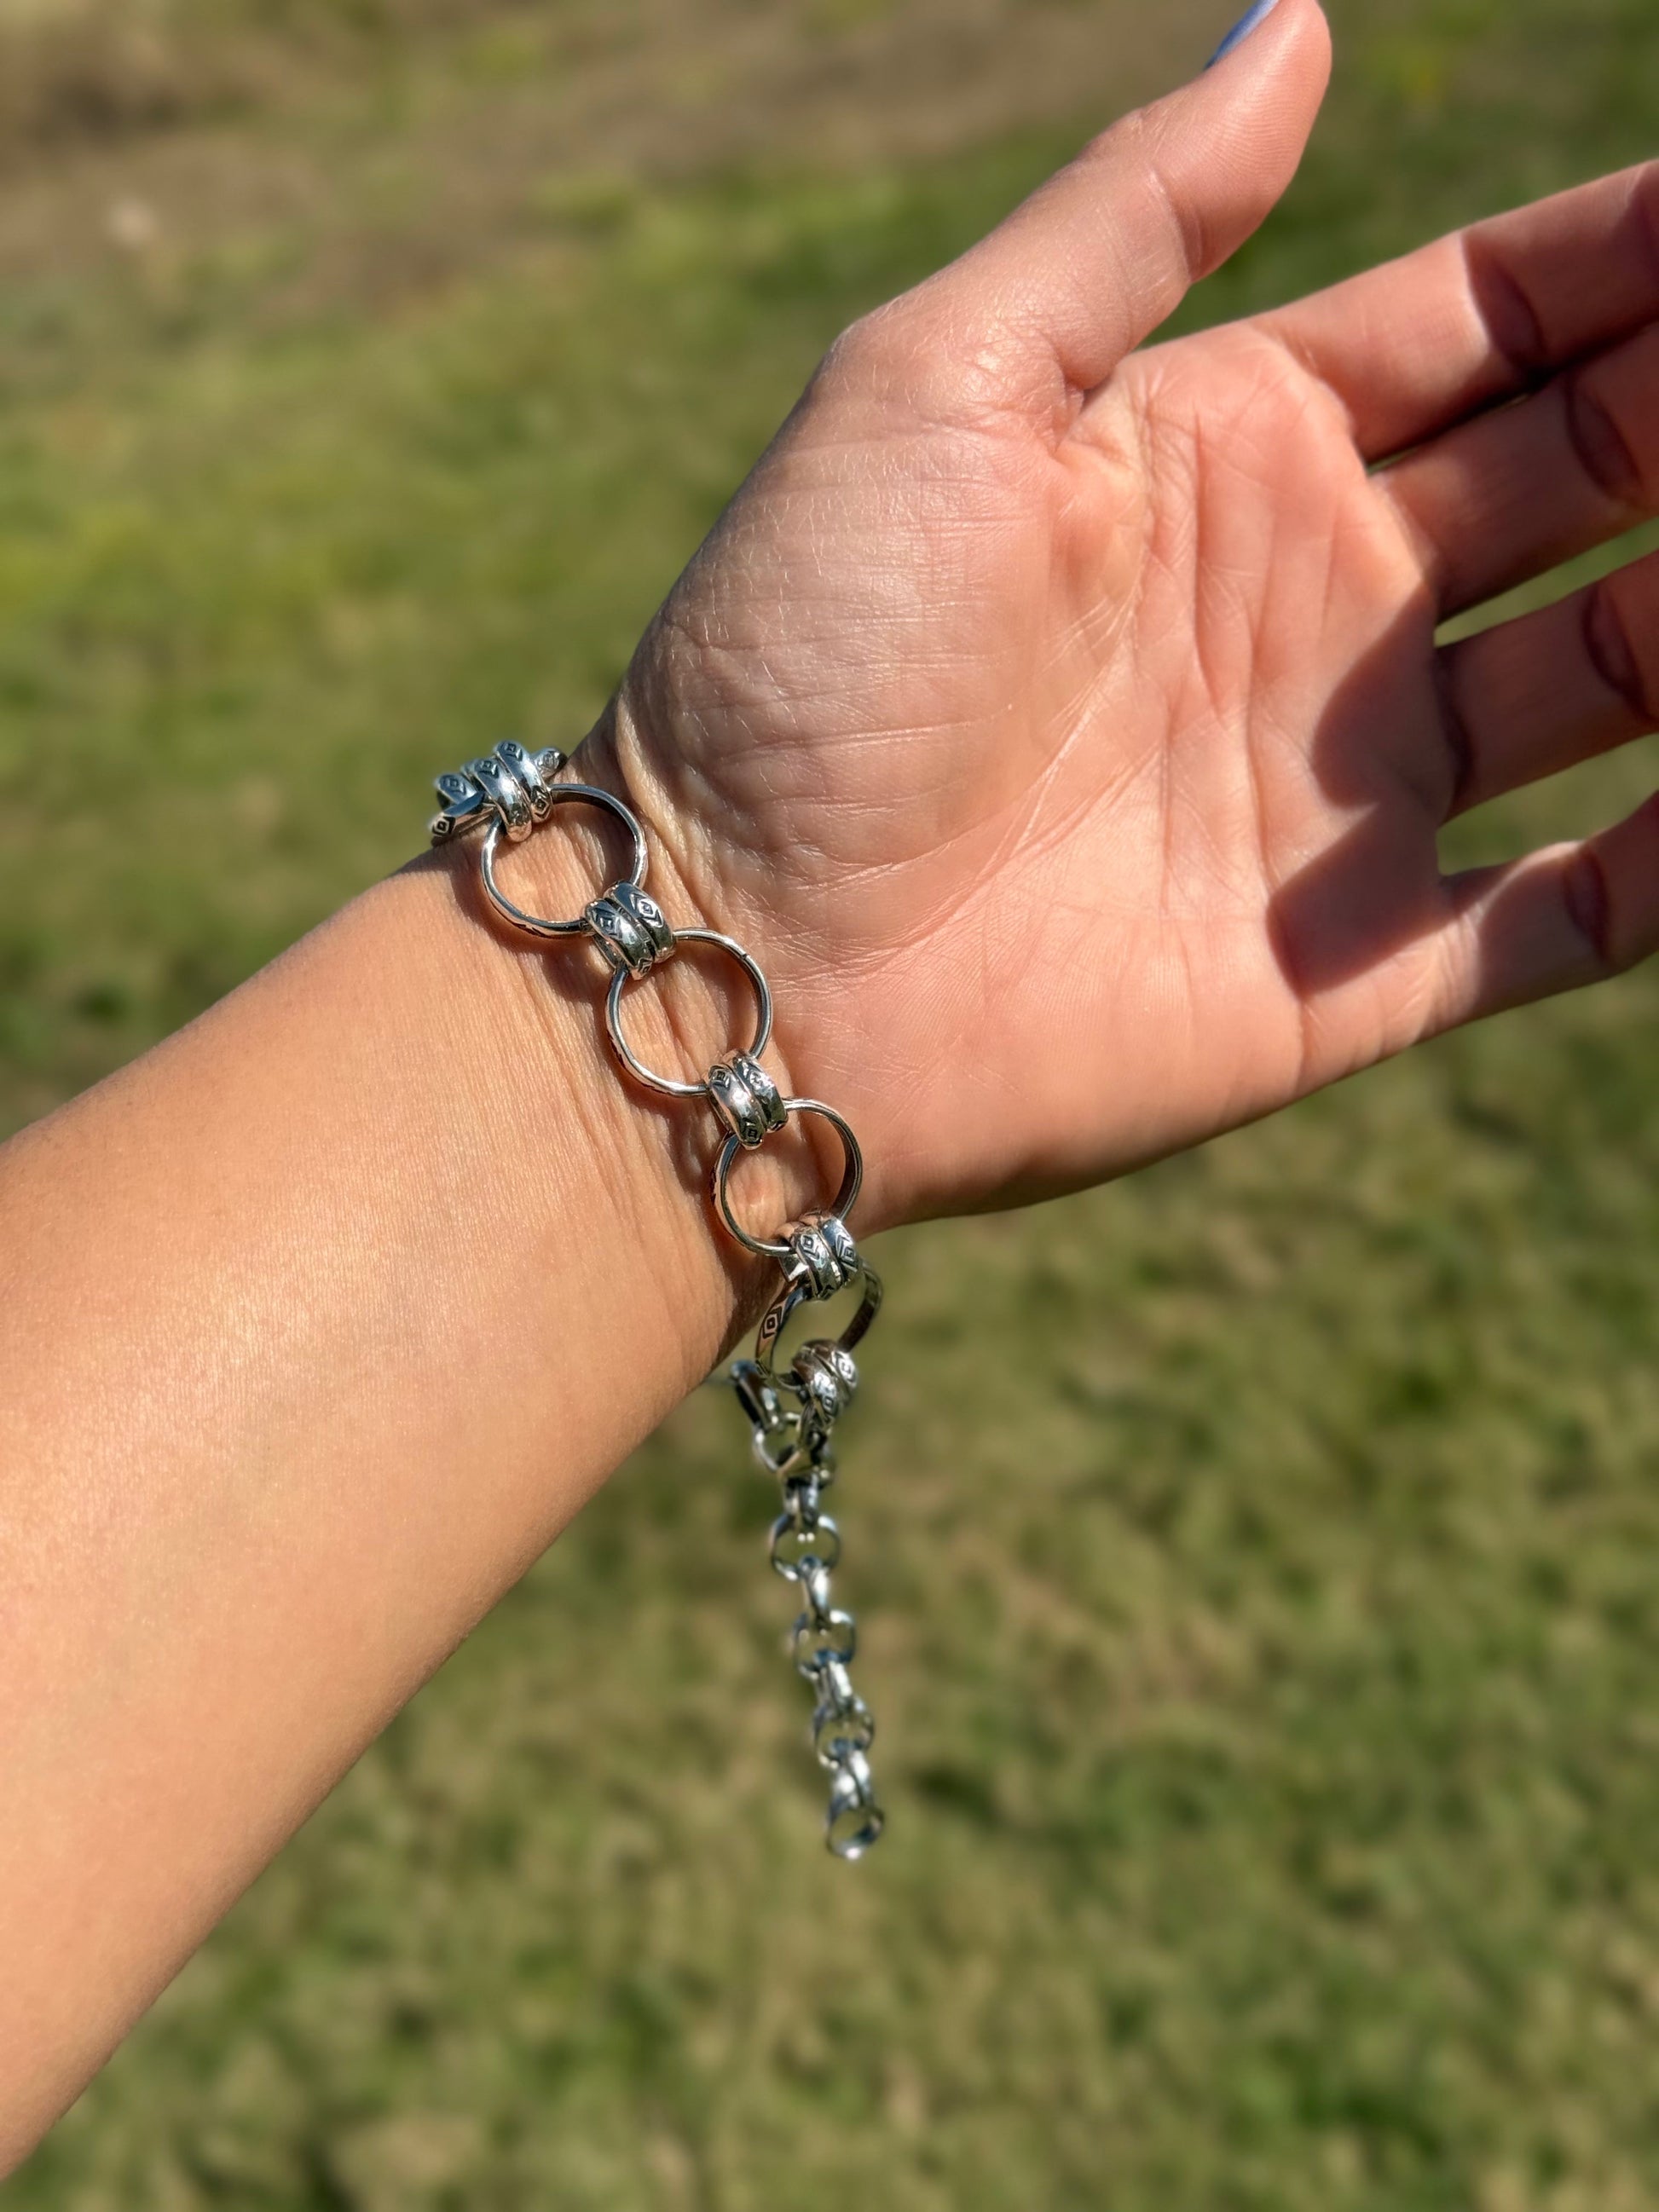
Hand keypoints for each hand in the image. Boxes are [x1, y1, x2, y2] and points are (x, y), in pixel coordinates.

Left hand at [582, 0, 1658, 1229]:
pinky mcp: (1356, 972)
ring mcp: (1343, 795)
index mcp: (1226, 448)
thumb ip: (1130, 219)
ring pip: (1619, 676)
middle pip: (1587, 475)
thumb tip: (1299, 24)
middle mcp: (1311, 611)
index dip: (1632, 257)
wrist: (732, 957)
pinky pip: (1571, 911)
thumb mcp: (941, 383)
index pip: (1490, 322)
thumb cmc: (802, 662)